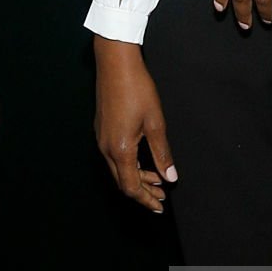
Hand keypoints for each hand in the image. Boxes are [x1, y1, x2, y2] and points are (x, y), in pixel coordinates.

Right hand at [93, 39, 176, 212]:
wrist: (115, 63)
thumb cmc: (137, 89)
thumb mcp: (156, 123)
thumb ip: (162, 153)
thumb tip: (170, 177)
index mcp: (120, 149)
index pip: (131, 186)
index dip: (146, 199)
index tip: (159, 206)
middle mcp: (106, 147)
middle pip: (122, 181)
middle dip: (142, 192)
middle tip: (161, 198)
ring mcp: (101, 138)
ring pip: (117, 170)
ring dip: (137, 178)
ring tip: (157, 181)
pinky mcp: (101, 129)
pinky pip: (113, 157)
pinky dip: (129, 165)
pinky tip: (143, 161)